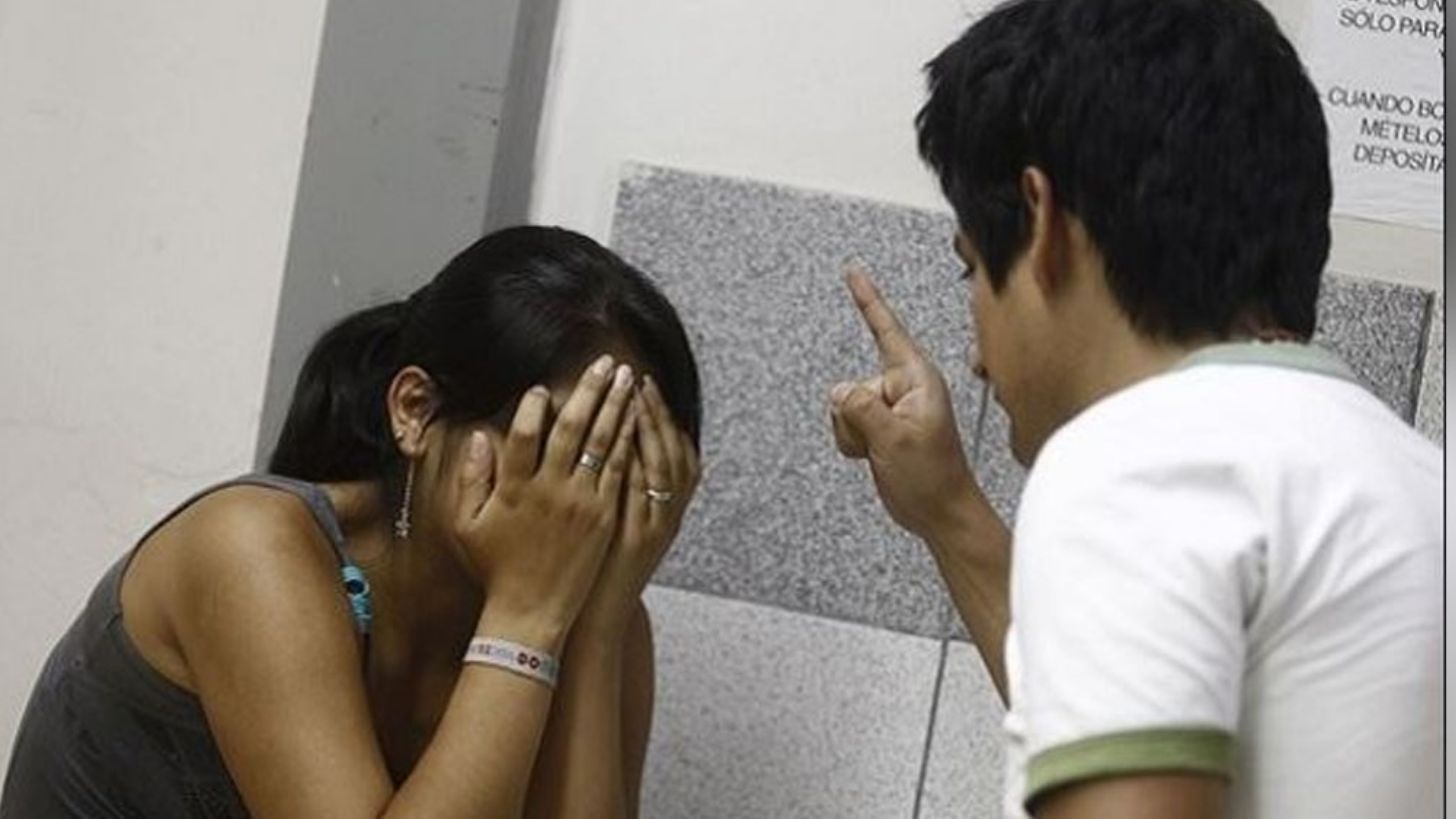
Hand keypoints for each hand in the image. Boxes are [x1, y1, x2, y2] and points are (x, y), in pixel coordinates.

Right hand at [452, 355, 638, 645]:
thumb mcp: (466, 525)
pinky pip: (618, 471)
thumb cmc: (494, 568)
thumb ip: (470, 478)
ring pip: (601, 444)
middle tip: (603, 362)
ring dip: (614, 406)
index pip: (522, 435)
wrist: (530, 611)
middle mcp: (549, 491)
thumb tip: (479, 435)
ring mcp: (580, 503)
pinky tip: (635, 418)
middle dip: (588, 390)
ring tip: (626, 377)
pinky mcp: (604, 517)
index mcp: (514, 489)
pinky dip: (627, 441)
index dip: (531, 409)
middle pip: (571, 429)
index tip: (541, 387)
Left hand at [574, 374, 699, 641]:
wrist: (592, 618)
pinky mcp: (635, 536)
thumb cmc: (594, 573)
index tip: (648, 387)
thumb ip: (622, 491)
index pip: (677, 454)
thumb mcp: (619, 531)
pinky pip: (642, 489)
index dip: (665, 419)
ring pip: (663, 466)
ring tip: (632, 395)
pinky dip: (636, 459)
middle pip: (672, 452)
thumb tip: (616, 448)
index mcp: (664, 512)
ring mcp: (653, 526)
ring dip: (649, 428)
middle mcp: (666, 516)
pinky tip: (622, 430)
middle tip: (640, 380)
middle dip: (657, 413)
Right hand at [829, 269, 981, 541]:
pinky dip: (853, 441)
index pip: (887, 330)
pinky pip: (848, 423)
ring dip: (854, 432)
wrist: (941, 513)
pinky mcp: (883, 427)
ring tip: (882, 451)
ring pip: (846, 405)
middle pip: (854, 383)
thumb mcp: (894, 440)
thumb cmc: (933, 479)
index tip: (853, 272)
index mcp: (918, 380)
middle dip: (855, 415)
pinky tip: (874, 456)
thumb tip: (839, 390)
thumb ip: (861, 409)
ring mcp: (894, 409)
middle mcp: (906, 389)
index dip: (868, 300)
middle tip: (882, 441)